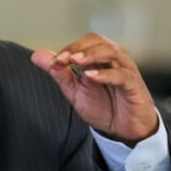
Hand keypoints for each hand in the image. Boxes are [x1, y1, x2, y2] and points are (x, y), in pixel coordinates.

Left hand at [31, 33, 157, 145]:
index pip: (83, 43)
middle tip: (63, 59)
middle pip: (97, 41)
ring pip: (111, 52)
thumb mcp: (74, 91)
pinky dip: (105, 74)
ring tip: (75, 61)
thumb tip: (36, 55)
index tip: (54, 61)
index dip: (68, 49)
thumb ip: (58, 73)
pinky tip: (91, 77)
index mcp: (99, 59)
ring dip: (91, 55)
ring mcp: (125, 70)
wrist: (124, 130)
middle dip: (78, 47)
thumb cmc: (104, 107)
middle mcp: (113, 60)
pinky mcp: (134, 85)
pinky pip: (122, 75)